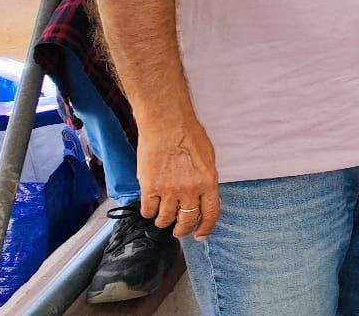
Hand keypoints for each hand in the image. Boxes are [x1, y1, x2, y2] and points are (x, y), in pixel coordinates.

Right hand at [137, 113, 219, 238]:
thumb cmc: (189, 135)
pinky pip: (147, 210)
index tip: (200, 235)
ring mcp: (169, 190)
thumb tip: (203, 195)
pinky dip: (148, 212)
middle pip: (186, 220)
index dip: (205, 228)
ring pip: (165, 219)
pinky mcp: (149, 188)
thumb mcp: (208, 158)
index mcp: (209, 182)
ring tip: (162, 218)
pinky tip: (149, 207)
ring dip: (163, 221)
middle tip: (178, 231)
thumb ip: (205, 179)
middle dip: (182, 230)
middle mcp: (190, 190)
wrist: (166, 124)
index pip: (210, 214)